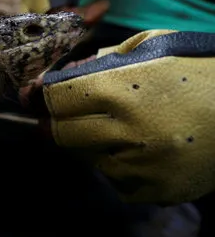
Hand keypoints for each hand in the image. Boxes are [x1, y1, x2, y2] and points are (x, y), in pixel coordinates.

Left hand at [32, 30, 214, 204]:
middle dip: (62, 121)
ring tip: (124, 127)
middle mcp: (127, 131)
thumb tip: (55, 81)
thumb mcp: (149, 46)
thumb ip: (97, 62)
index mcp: (120, 88)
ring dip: (94, 143)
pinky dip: (121, 167)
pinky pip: (116, 182)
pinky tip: (143, 149)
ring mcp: (143, 166)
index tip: (39, 95)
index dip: (44, 96)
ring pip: (87, 159)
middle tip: (73, 113)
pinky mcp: (157, 190)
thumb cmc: (197, 69)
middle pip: (62, 133)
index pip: (55, 99)